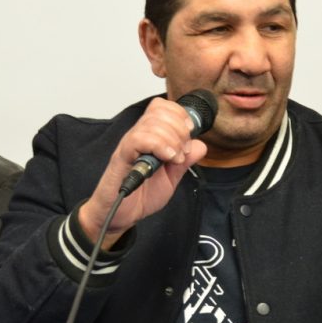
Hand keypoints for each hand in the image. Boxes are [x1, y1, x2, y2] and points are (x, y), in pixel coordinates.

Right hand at [78, 97, 207, 247]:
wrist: (123, 215)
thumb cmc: (141, 195)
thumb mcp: (171, 178)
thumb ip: (185, 161)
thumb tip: (200, 145)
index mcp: (150, 137)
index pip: (162, 107)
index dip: (180, 114)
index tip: (189, 134)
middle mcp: (139, 137)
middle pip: (159, 110)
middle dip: (180, 129)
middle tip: (182, 151)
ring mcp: (129, 146)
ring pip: (151, 123)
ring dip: (172, 140)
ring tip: (175, 159)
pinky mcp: (121, 157)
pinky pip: (138, 139)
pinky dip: (159, 145)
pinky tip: (167, 158)